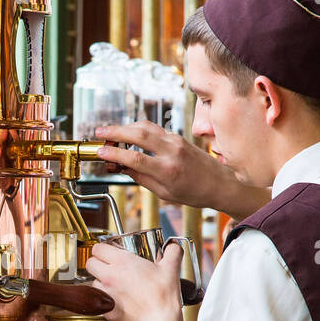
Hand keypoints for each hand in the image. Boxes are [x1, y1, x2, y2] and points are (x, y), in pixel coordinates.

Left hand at [86, 241, 182, 320]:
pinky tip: (118, 299)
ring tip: (114, 284)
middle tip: (108, 266)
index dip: (103, 249)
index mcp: (121, 262)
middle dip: (97, 263)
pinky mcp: (106, 309)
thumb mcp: (171, 268)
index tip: (109, 252)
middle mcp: (109, 276)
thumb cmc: (163, 296)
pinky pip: (99, 300)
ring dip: (100, 281)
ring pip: (93, 282)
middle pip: (90, 263)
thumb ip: (173, 252)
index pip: (98, 248)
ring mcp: (106, 293)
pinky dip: (106, 299)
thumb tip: (173, 247)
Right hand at [94, 121, 266, 216]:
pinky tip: (129, 132)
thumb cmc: (195, 193)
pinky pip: (154, 128)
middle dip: (115, 131)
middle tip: (99, 133)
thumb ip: (142, 178)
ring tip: (110, 132)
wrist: (220, 183)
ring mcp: (175, 141)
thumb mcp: (165, 193)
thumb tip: (122, 167)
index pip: (134, 157)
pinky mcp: (177, 136)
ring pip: (145, 126)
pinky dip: (138, 128)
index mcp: (167, 171)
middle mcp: (171, 151)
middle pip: (138, 134)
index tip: (100, 152)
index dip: (114, 153)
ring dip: (125, 127)